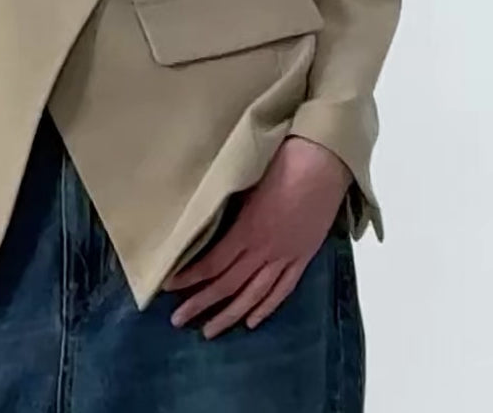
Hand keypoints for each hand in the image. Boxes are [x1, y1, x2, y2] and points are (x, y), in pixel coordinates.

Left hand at [163, 136, 351, 339]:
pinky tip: (253, 321)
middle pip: (228, 285)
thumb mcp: (248, 184)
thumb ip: (230, 209)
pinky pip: (284, 288)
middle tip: (179, 320)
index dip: (189, 278)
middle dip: (201, 304)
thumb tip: (208, 222)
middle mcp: (265, 249)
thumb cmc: (285, 163)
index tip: (167, 287)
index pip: (213, 264)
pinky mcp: (304, 255)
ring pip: (254, 294)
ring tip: (211, 331)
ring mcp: (286, 255)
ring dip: (231, 314)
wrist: (324, 161)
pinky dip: (268, 306)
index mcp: (248, 230)